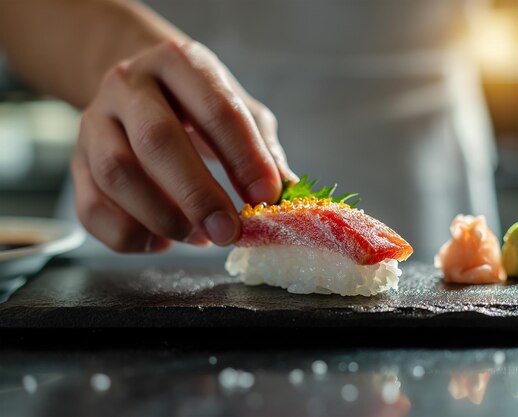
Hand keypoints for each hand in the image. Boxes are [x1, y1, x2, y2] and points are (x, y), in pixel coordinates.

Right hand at [71, 40, 295, 252]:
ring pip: (117, 175)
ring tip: (199, 236)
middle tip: (229, 232)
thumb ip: (262, 149)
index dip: (245, 158)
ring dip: (164, 217)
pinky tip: (163, 238)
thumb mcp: (238, 110)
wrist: (138, 89)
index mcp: (179, 64)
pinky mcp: (76, 162)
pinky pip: (93, 208)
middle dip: (198, 195)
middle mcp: (129, 86)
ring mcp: (94, 122)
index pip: (216, 110)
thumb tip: (289, 193)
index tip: (266, 197)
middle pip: (158, 141)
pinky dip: (132, 235)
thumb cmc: (198, 105)